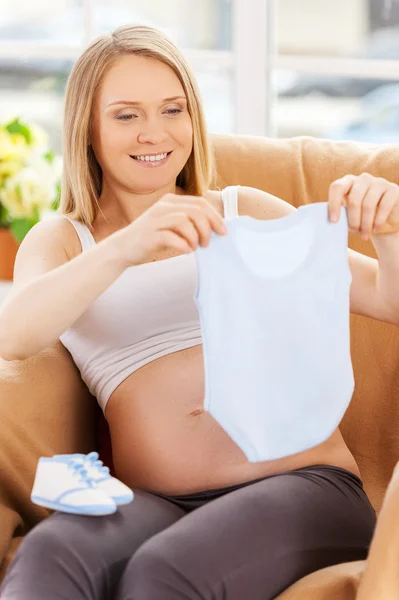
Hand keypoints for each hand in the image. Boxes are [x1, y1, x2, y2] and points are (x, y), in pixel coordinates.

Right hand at [111, 193, 226, 267]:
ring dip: (196, 236)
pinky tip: (186, 251)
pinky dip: (183, 245)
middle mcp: (163, 206)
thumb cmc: (151, 238)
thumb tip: (214, 228)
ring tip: (196, 247)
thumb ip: (188, 222)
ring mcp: (155, 219)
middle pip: (196, 211)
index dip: (215, 217)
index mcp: (170, 201)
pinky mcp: (149, 234)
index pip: (200, 203)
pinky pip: (171, 237)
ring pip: (185, 221)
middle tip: (208, 243)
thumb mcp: (170, 225)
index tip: (223, 232)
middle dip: (208, 228)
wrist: (122, 248)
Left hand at [328, 173, 398, 239]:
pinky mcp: (392, 189)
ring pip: (368, 204)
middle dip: (353, 220)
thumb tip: (330, 223)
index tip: (334, 221)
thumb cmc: (362, 218)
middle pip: (354, 199)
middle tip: (355, 232)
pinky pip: (383, 206)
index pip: (337, 187)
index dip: (334, 204)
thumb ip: (340, 215)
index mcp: (348, 182)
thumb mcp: (349, 216)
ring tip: (364, 234)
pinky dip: (378, 221)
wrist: (385, 221)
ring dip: (365, 223)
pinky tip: (375, 229)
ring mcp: (379, 182)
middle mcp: (363, 179)